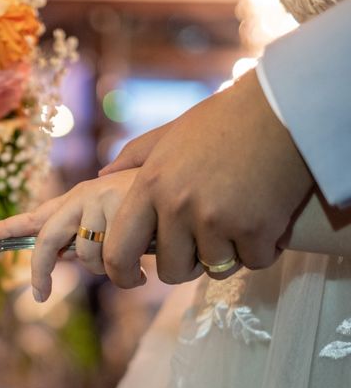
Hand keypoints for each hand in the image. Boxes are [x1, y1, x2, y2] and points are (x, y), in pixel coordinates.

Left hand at [0, 169, 142, 301]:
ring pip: (88, 258)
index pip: (35, 216)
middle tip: (49, 290)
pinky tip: (146, 266)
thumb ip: (85, 234)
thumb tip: (62, 257)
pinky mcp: (122, 206)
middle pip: (50, 243)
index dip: (5, 226)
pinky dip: (130, 275)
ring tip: (136, 263)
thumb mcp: (113, 221)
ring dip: (111, 271)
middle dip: (50, 270)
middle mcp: (83, 195)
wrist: (191, 180)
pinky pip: (113, 260)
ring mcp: (101, 199)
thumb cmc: (152, 208)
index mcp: (78, 199)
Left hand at [103, 69, 313, 287]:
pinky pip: (252, 262)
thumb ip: (133, 158)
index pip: (118, 251)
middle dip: (187, 264)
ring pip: (214, 269)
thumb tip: (102, 177)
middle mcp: (177, 206)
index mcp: (149, 186)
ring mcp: (216, 220)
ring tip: (238, 219)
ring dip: (227, 254)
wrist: (284, 109)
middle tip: (202, 242)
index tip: (135, 278)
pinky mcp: (255, 229)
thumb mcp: (169, 134)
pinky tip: (266, 218)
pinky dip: (261, 248)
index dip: (122, 274)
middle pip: (171, 271)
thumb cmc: (224, 120)